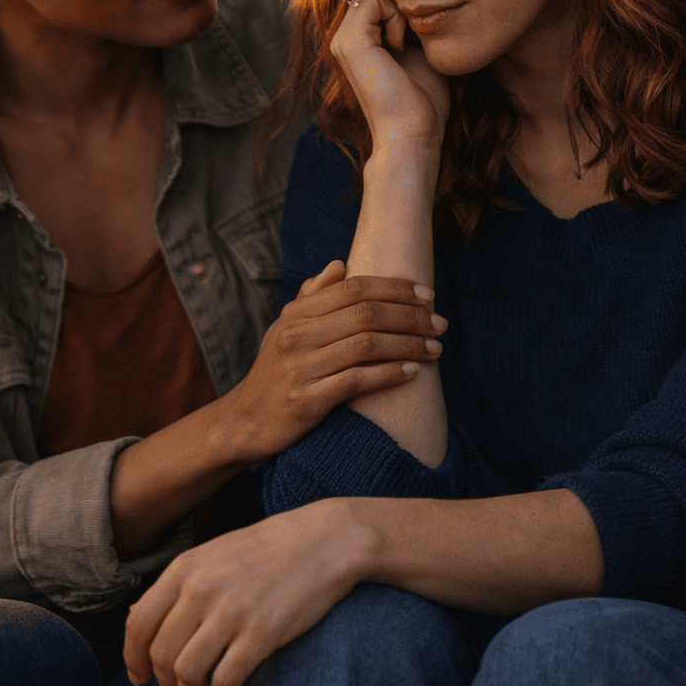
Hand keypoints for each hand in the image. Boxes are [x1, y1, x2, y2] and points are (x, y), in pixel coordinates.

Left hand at [124, 499, 376, 685]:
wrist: (321, 541)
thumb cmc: (265, 551)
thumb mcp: (211, 555)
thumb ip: (178, 585)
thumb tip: (140, 620)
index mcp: (184, 569)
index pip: (138, 623)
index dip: (132, 658)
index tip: (140, 677)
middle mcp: (200, 590)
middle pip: (160, 655)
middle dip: (166, 682)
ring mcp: (231, 612)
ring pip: (186, 673)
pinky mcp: (261, 633)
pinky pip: (224, 680)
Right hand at [223, 260, 446, 463]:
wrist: (246, 421)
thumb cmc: (276, 371)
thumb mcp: (286, 329)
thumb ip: (312, 297)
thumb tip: (340, 264)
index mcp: (296, 314)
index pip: (353, 288)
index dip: (394, 287)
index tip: (426, 294)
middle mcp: (296, 336)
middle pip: (365, 314)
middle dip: (410, 316)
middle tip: (440, 323)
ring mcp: (300, 368)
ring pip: (366, 345)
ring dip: (408, 345)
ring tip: (435, 348)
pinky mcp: (307, 401)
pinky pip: (357, 381)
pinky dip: (389, 374)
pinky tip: (412, 373)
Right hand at [330, 0, 449, 153]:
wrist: (412, 133)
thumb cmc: (422, 101)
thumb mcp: (419, 51)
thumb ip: (412, 24)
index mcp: (356, 41)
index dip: (402, 2)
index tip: (415, 36)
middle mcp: (343, 38)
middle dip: (399, 0)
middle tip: (411, 36)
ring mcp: (342, 39)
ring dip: (398, 9)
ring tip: (403, 44)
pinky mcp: (350, 41)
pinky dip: (395, 16)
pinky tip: (398, 46)